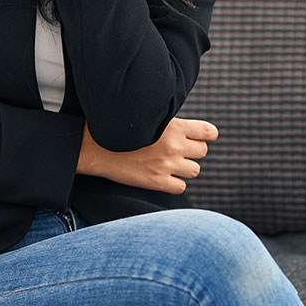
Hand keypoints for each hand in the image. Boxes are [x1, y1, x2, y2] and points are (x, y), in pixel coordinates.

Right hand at [78, 116, 217, 194]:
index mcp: (174, 127)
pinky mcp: (157, 182)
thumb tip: (190, 130)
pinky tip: (162, 176)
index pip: (208, 132)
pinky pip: (181, 187)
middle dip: (192, 151)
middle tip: (177, 151)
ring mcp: (166, 165)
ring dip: (184, 168)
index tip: (199, 138)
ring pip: (194, 170)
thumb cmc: (122, 129)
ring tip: (169, 163)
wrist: (96, 146)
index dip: (206, 135)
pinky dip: (174, 183)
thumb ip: (171, 125)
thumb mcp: (150, 119)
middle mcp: (174, 146)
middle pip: (202, 151)